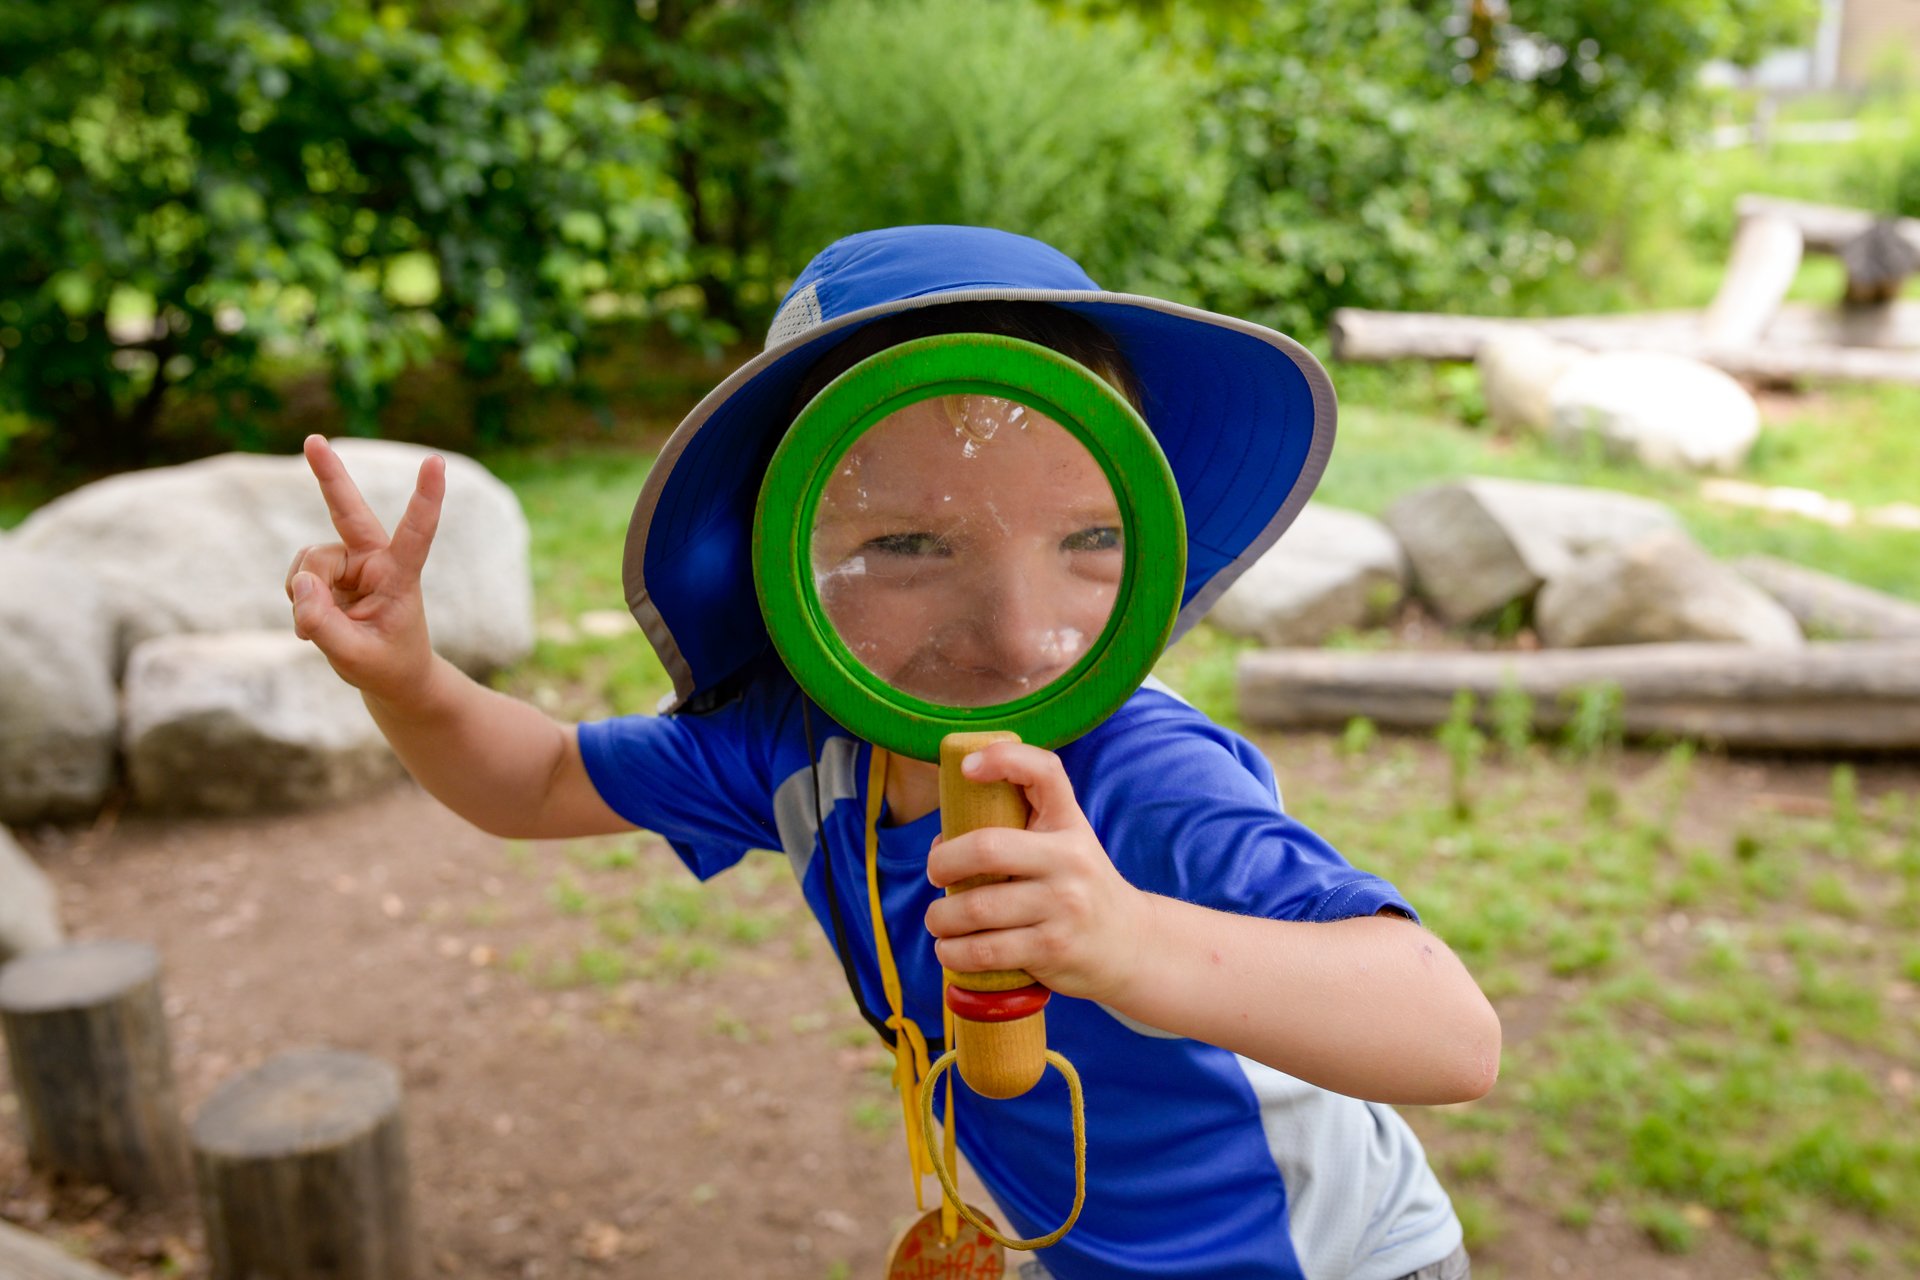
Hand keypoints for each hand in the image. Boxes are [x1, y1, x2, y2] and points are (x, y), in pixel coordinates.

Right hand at [286, 434, 444, 704]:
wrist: (388, 675)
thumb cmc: (386, 664)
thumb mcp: (355, 656)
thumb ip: (324, 624)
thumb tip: (300, 584)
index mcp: (400, 575)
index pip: (416, 533)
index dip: (425, 498)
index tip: (436, 462)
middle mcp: (375, 560)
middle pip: (349, 512)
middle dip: (330, 476)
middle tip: (314, 440)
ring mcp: (349, 563)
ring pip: (309, 562)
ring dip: (305, 594)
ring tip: (320, 626)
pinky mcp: (328, 572)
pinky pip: (298, 577)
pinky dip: (298, 600)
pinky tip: (313, 620)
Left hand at [923, 741, 1150, 1004]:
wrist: (1130, 943)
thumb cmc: (1076, 886)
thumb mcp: (1063, 843)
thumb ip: (1015, 829)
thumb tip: (941, 842)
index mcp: (1068, 823)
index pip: (1044, 771)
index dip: (1004, 758)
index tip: (967, 768)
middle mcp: (1070, 859)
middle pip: (986, 849)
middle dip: (942, 863)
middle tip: (935, 875)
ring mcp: (1063, 906)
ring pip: (976, 908)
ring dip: (940, 918)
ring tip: (938, 921)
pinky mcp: (1052, 949)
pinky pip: (985, 951)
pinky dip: (954, 952)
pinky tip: (950, 949)